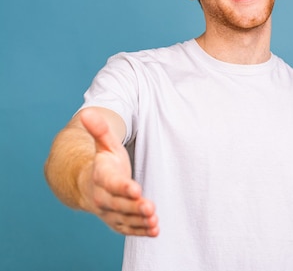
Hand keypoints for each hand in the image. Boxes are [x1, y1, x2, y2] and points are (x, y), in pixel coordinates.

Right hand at [79, 108, 158, 236]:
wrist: (88, 186)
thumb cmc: (103, 163)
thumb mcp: (104, 145)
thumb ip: (100, 130)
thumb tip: (88, 111)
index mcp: (101, 178)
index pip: (112, 183)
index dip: (123, 187)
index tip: (136, 189)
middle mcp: (102, 198)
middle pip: (118, 205)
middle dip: (134, 207)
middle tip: (150, 208)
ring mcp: (110, 212)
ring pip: (124, 219)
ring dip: (139, 221)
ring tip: (154, 221)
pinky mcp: (118, 222)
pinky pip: (128, 229)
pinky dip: (141, 231)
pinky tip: (154, 231)